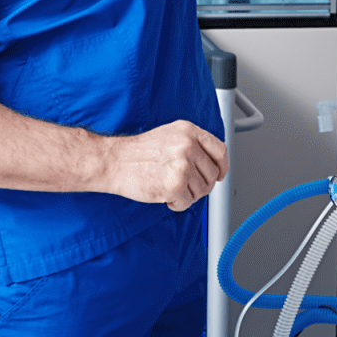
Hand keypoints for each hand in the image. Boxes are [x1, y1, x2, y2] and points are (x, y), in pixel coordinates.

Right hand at [98, 120, 228, 210]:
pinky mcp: (175, 184)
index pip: (220, 150)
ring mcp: (182, 165)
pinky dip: (177, 204)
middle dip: (201, 185)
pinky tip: (165, 195)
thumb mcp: (170, 136)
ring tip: (170, 187)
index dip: (222, 166)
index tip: (219, 175)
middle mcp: (188, 146)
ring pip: (201, 191)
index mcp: (189, 131)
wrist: (114, 161)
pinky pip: (187, 203)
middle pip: (212, 174)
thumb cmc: (137, 152)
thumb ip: (193, 145)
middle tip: (184, 185)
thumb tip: (213, 165)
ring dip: (187, 195)